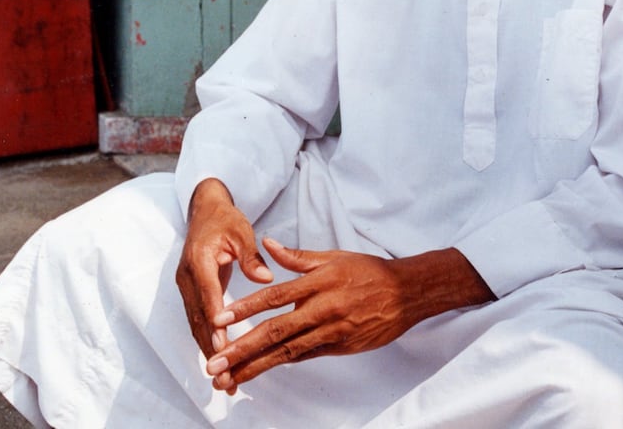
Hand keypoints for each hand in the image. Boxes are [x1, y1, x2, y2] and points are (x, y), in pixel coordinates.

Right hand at [175, 179, 273, 388]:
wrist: (204, 212)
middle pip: (197, 318)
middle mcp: (187, 276)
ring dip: (208, 351)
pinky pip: (197, 320)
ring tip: (224, 380)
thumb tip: (266, 278)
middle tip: (225, 376)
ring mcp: (186, 285)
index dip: (214, 323)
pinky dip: (207, 341)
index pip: (207, 296)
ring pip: (195, 324)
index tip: (223, 347)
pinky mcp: (190, 291)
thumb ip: (251, 256)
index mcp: (199, 260)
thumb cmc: (225, 220)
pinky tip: (219, 360)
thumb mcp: (241, 231)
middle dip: (211, 349)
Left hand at [204, 239, 422, 390]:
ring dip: (256, 366)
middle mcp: (322, 309)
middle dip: (242, 350)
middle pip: (275, 332)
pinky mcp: (340, 348)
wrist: (406, 294)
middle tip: (215, 363)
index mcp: (317, 283)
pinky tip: (260, 370)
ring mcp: (331, 332)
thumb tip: (267, 244)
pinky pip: (305, 355)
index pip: (274, 297)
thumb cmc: (369, 272)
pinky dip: (282, 363)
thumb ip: (298, 257)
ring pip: (287, 352)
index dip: (245, 309)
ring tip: (231, 377)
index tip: (220, 320)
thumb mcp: (333, 257)